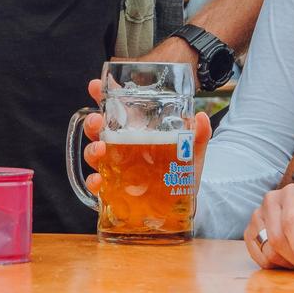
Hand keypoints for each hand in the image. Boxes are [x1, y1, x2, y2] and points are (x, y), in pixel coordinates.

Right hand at [77, 76, 211, 196]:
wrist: (183, 205)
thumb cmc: (182, 173)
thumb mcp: (191, 152)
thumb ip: (197, 136)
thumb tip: (201, 117)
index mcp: (136, 131)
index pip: (115, 109)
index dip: (103, 96)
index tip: (96, 86)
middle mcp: (121, 147)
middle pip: (98, 130)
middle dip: (92, 122)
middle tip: (97, 120)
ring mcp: (115, 168)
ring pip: (94, 154)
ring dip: (92, 149)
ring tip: (100, 149)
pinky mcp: (113, 190)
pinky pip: (97, 184)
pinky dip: (94, 182)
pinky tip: (98, 182)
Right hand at [246, 184, 293, 273]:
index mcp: (293, 194)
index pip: (291, 222)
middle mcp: (271, 201)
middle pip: (277, 239)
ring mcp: (257, 216)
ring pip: (267, 251)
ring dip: (289, 264)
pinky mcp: (250, 232)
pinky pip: (260, 258)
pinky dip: (277, 265)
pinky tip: (291, 259)